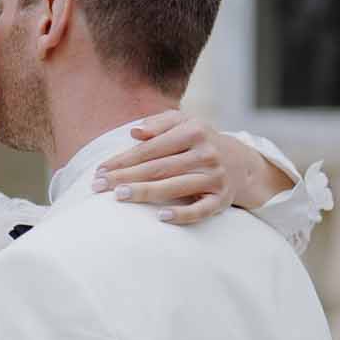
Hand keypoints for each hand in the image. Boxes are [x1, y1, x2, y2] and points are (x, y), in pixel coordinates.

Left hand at [95, 111, 290, 224]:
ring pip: (175, 186)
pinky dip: (182, 214)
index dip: (124, 159)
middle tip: (99, 186)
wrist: (240, 162)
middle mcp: (206, 153)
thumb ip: (159, 124)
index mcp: (194, 131)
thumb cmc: (199, 142)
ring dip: (145, 192)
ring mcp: (214, 177)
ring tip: (119, 196)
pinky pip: (201, 210)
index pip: (151, 148)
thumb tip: (134, 133)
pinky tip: (161, 217)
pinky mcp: (221, 199)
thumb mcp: (184, 123)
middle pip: (158, 168)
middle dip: (126, 177)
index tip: (100, 170)